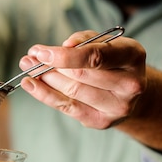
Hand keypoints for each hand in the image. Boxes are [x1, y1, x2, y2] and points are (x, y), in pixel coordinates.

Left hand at [19, 30, 146, 129]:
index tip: (41, 52)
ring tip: (28, 68)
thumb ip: (85, 40)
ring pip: (72, 91)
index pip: (96, 57)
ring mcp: (118, 106)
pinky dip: (45, 95)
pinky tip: (30, 84)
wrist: (129, 91)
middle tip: (29, 59)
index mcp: (133, 56)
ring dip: (45, 79)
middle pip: (81, 75)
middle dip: (50, 66)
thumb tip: (64, 46)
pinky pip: (68, 107)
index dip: (65, 56)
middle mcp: (131, 84)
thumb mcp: (105, 42)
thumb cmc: (113, 61)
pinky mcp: (102, 121)